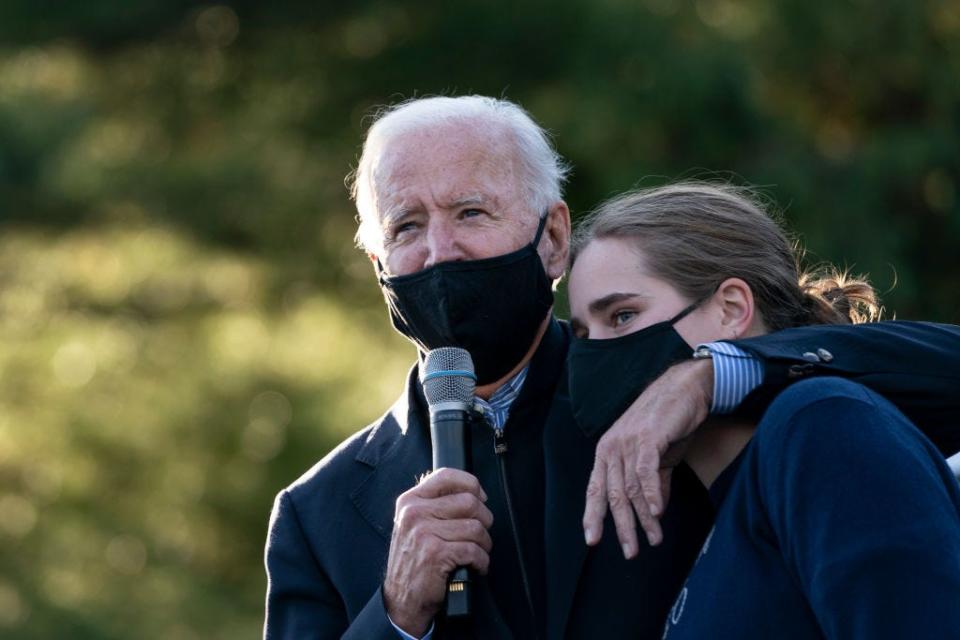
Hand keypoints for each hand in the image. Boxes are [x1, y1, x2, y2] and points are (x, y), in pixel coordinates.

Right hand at [383, 468, 493, 636]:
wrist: (401, 600)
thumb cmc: (414, 561)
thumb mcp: (415, 524)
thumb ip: (436, 503)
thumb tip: (473, 491)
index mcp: (410, 501)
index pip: (447, 475)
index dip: (471, 484)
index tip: (480, 498)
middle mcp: (414, 513)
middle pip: (469, 502)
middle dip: (484, 520)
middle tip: (480, 535)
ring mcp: (424, 533)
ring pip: (476, 527)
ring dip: (484, 544)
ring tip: (476, 553)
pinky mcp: (436, 554)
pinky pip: (474, 550)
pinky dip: (481, 562)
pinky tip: (475, 566)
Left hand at [583, 359, 712, 556]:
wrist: (685, 388)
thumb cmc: (668, 421)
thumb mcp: (657, 457)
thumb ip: (653, 483)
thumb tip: (654, 512)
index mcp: (607, 451)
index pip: (595, 489)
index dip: (593, 515)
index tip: (592, 541)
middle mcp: (612, 447)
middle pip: (612, 495)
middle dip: (622, 527)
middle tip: (631, 551)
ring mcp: (628, 442)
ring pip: (630, 489)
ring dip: (644, 518)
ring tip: (654, 538)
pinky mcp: (648, 438)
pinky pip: (645, 472)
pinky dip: (651, 494)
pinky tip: (658, 513)